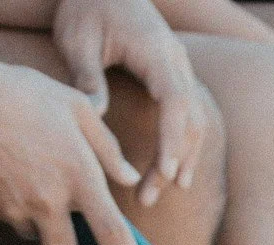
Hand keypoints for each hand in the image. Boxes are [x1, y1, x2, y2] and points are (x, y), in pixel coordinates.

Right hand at [0, 49, 158, 244]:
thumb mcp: (74, 107)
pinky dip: (11, 202)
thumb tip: (128, 179)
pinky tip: (1, 165)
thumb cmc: (21, 94)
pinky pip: (7, 219)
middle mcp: (48, 200)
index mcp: (79, 176)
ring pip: (33, 236)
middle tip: (64, 227)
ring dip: (37, 221)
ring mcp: (14, 209)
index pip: (112, 236)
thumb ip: (107, 148)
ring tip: (26, 171)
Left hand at [51, 0, 208, 205]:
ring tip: (161, 192)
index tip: (163, 172)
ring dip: (182, 157)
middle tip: (148, 197)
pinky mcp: (172, 75)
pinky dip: (183, 143)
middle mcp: (176, 60)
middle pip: (190, 118)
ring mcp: (178, 67)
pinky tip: (171, 171)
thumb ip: (88, 77)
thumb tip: (95, 118)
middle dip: (174, 160)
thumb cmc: (86, 7)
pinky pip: (188, 113)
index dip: (172, 140)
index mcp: (155, 50)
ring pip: (195, 119)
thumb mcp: (78, 39)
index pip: (175, 102)